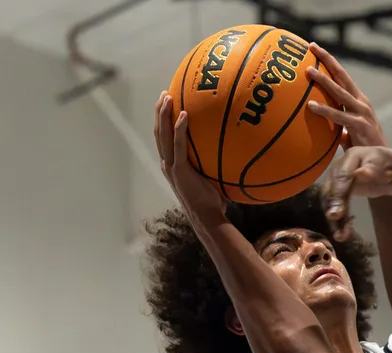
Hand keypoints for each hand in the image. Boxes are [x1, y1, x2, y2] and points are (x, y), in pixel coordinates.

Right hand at [153, 91, 225, 223]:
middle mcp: (167, 164)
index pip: (163, 140)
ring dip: (164, 114)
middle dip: (159, 112)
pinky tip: (184, 115)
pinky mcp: (179, 170)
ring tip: (168, 97)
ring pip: (163, 135)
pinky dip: (179, 129)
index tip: (167, 105)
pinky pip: (178, 145)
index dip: (162, 122)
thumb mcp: (212, 179)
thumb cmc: (213, 203)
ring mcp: (171, 167)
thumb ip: (214, 164)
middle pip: (159, 132)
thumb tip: (232, 151)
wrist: (207, 218)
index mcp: (172, 166)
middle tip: (164, 94)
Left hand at [306, 43, 385, 148]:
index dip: (329, 61)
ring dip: (324, 81)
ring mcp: (362, 112)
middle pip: (342, 76)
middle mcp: (361, 102)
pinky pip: (339, 116)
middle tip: (312, 46)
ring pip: (340, 92)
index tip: (314, 48)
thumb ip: (335, 122)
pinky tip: (311, 106)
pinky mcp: (360, 125)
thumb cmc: (362, 146)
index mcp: (358, 99)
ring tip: (308, 71)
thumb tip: (316, 121)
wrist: (380, 161)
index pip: (342, 76)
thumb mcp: (347, 129)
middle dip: (327, 60)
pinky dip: (325, 110)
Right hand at [320, 147, 391, 240]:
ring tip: (339, 232)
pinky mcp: (333, 187)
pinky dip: (334, 219)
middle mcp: (350, 161)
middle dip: (338, 194)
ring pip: (332, 191)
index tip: (363, 176)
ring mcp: (338, 173)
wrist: (378, 165)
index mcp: (372, 155)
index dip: (368, 170)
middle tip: (336, 214)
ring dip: (333, 211)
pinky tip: (340, 234)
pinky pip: (330, 202)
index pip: (370, 163)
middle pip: (342, 176)